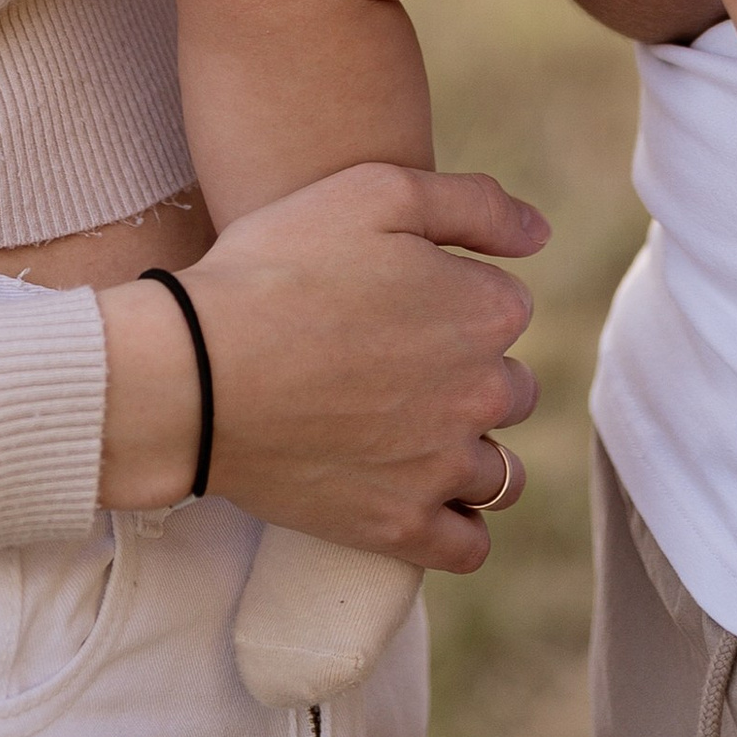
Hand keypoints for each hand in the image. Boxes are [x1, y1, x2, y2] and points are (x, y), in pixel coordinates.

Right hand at [100, 161, 543, 564]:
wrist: (197, 371)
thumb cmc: (280, 265)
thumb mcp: (376, 190)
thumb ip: (475, 204)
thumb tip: (539, 233)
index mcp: (488, 310)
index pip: (507, 305)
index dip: (452, 295)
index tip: (396, 299)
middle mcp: (484, 393)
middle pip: (510, 388)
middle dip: (468, 375)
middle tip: (393, 364)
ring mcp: (444, 467)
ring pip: (500, 471)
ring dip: (470, 453)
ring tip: (408, 436)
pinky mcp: (401, 528)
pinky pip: (469, 546)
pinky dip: (456, 527)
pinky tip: (422, 499)